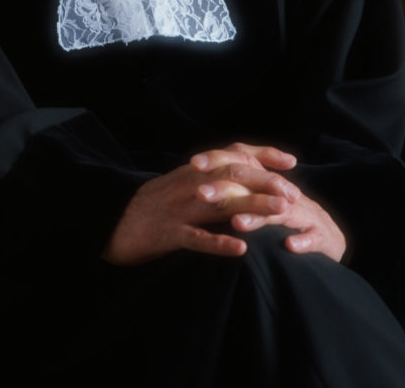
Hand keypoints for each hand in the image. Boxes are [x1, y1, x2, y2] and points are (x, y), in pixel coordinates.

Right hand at [102, 142, 294, 264]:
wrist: (111, 223)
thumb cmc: (151, 207)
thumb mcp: (180, 185)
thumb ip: (208, 179)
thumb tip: (243, 176)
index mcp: (192, 171)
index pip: (232, 153)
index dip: (263, 154)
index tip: (291, 161)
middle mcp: (188, 183)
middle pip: (232, 174)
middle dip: (266, 181)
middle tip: (294, 193)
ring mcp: (178, 208)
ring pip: (221, 203)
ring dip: (254, 207)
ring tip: (281, 213)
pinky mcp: (166, 233)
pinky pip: (196, 237)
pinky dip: (219, 243)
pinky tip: (241, 250)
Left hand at [192, 144, 345, 262]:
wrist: (329, 237)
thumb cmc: (287, 218)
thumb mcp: (262, 202)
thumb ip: (238, 190)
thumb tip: (201, 180)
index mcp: (270, 184)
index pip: (244, 166)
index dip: (220, 162)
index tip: (192, 163)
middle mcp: (286, 194)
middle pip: (257, 187)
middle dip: (228, 191)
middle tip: (202, 194)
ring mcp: (305, 215)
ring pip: (281, 213)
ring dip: (259, 218)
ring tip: (237, 223)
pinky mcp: (321, 237)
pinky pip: (311, 239)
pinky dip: (301, 242)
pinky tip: (288, 246)